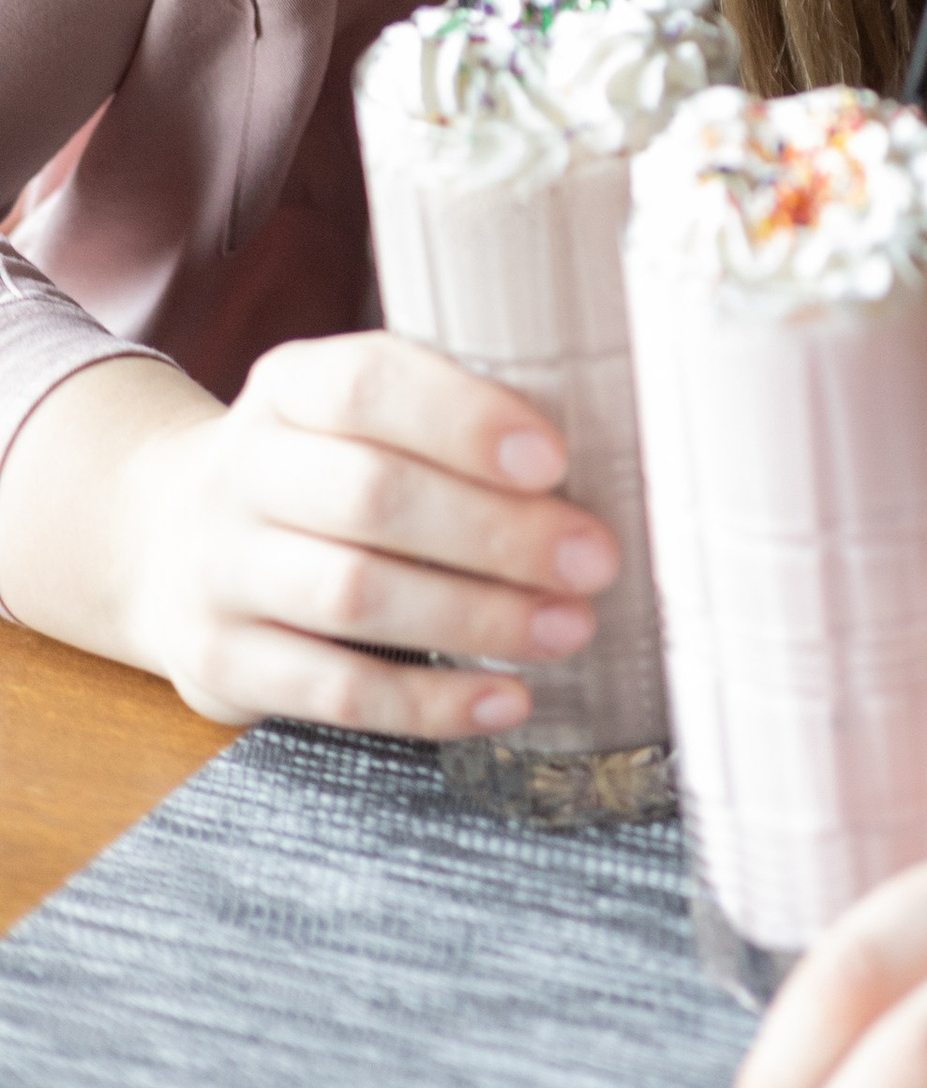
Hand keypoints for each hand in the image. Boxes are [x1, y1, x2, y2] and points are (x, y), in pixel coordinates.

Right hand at [106, 333, 621, 737]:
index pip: (369, 385)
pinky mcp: (220, 664)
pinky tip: (504, 698)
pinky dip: (429, 701)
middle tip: (595, 559)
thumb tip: (602, 458)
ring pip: (356, 594)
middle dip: (497, 532)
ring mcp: (220, 572)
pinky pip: (334, 691)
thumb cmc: (319, 469)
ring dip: (478, 616)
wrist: (163, 541)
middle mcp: (242, 472)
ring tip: (568, 627)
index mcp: (290, 388)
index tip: (555, 458)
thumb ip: (447, 424)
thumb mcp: (353, 416)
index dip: (464, 420)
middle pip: (372, 496)